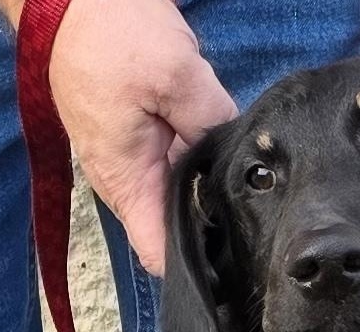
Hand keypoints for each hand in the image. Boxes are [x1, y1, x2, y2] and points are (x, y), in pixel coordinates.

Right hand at [43, 0, 236, 274]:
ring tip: (230, 166)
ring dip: (200, 183)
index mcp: (128, 183)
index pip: (161, 256)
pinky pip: (167, 161)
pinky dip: (189, 156)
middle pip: (173, 226)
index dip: (196, 268)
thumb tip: (232, 152)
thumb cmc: (111, 35)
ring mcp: (125, 160)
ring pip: (174, 191)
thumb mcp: (176, 75)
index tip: (231, 262)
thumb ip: (210, 121)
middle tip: (248, 204)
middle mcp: (123, 182)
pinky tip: (209, 136)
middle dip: (208, 221)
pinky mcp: (130, 137)